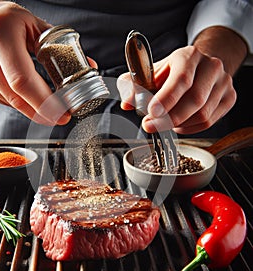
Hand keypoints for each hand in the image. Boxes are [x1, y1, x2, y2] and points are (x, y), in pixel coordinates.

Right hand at [0, 1, 70, 125]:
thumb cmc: (9, 19)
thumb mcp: (37, 26)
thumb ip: (62, 49)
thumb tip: (90, 68)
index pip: (23, 80)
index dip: (44, 103)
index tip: (62, 114)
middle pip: (15, 96)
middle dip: (41, 112)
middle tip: (59, 117)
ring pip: (7, 101)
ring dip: (29, 108)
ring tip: (45, 105)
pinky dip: (15, 101)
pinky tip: (23, 95)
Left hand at [118, 45, 235, 133]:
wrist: (198, 68)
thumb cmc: (171, 73)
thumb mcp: (149, 74)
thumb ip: (133, 86)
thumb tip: (127, 103)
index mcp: (189, 56)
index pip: (182, 79)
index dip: (166, 99)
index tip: (151, 113)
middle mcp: (211, 66)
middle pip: (195, 100)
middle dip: (169, 118)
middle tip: (151, 126)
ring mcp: (223, 82)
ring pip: (203, 114)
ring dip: (178, 124)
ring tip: (164, 122)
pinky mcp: (229, 97)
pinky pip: (209, 122)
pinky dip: (190, 128)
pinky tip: (179, 123)